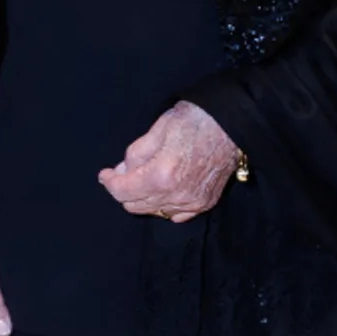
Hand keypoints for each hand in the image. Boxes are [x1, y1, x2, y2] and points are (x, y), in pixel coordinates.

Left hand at [99, 100, 242, 221]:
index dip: (109, 182)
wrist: (231, 125)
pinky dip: (164, 205)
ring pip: (154, 211)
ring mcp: (192, 202)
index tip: (105, 174)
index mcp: (160, 175)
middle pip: (135, 205)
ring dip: (143, 198)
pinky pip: (175, 214)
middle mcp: (176, 195)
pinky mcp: (204, 203)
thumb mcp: (156, 130)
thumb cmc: (194, 121)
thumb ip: (135, 155)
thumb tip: (121, 171)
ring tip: (145, 179)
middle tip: (125, 173)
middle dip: (124, 190)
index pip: (122, 192)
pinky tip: (163, 190)